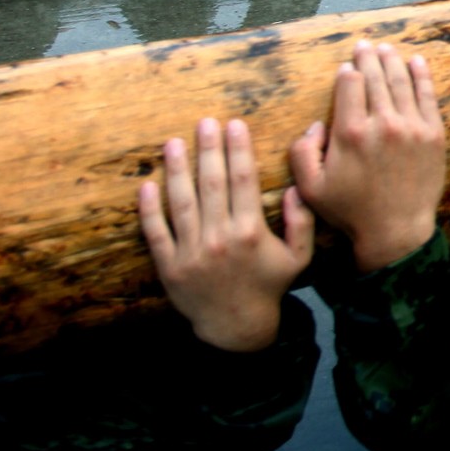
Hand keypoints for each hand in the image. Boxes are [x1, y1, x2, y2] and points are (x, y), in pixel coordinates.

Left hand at [139, 118, 314, 352]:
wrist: (237, 328)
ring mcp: (192, 252)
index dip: (238, 149)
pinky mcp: (170, 266)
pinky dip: (149, 209)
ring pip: (181, 201)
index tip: (234, 124)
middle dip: (208, 149)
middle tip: (204, 122)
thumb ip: (302, 223)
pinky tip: (147, 185)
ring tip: (173, 143)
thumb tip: (295, 188)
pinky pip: (156, 232)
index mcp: (251, 232)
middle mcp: (220, 238)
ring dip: (176, 170)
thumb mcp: (299, 258)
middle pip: (211, 183)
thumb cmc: (269, 287)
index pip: (242, 180)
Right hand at [291, 42, 447, 273]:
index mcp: (350, 133)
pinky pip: (427, 96)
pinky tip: (416, 62)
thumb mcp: (310, 187)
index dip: (348, 72)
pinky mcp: (433, 135)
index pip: (350, 85)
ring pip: (400, 82)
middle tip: (365, 46)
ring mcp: (411, 127)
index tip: (347, 68)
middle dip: (368, 58)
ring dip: (392, 61)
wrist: (396, 231)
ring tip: (386, 49)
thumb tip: (315, 124)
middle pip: (375, 78)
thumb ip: (301, 151)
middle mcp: (382, 124)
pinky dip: (421, 76)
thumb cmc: (351, 210)